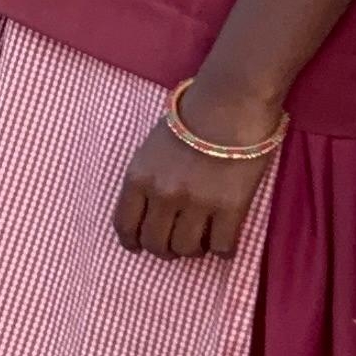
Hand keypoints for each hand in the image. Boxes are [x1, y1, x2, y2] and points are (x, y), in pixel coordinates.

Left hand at [113, 85, 277, 257]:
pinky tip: (223, 240)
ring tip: (201, 241)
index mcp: (138, 177)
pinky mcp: (230, 208)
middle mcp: (162, 194)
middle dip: (164, 250)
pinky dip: (222, 250)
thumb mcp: (150, 149)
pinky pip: (221, 247)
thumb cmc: (189, 120)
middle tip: (175, 246)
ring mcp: (196, 203)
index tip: (138, 247)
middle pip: (155, 243)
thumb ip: (146, 179)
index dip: (131, 241)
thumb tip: (150, 211)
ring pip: (187, 249)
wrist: (228, 105)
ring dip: (193, 251)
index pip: (124, 224)